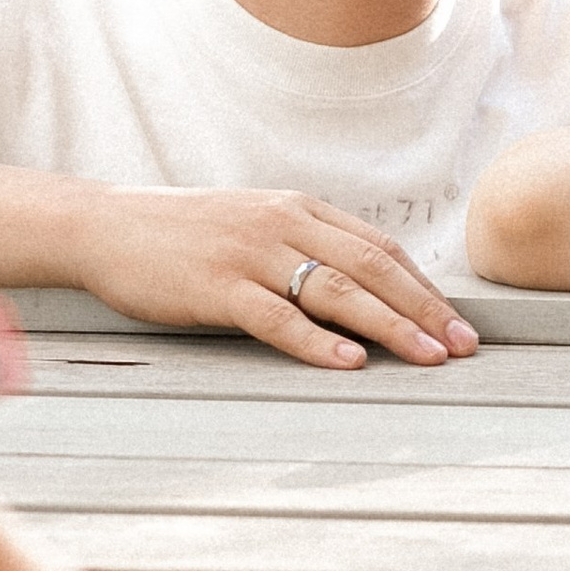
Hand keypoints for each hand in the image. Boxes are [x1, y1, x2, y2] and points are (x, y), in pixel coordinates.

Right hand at [72, 184, 480, 370]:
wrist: (105, 226)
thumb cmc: (182, 235)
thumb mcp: (254, 226)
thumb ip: (303, 246)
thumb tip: (362, 288)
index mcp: (298, 208)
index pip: (379, 247)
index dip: (424, 286)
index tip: (458, 322)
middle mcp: (282, 224)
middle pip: (372, 268)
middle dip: (425, 310)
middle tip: (463, 347)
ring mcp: (250, 253)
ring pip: (336, 290)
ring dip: (391, 327)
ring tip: (428, 357)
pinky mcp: (216, 286)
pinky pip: (277, 317)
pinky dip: (317, 341)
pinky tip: (349, 362)